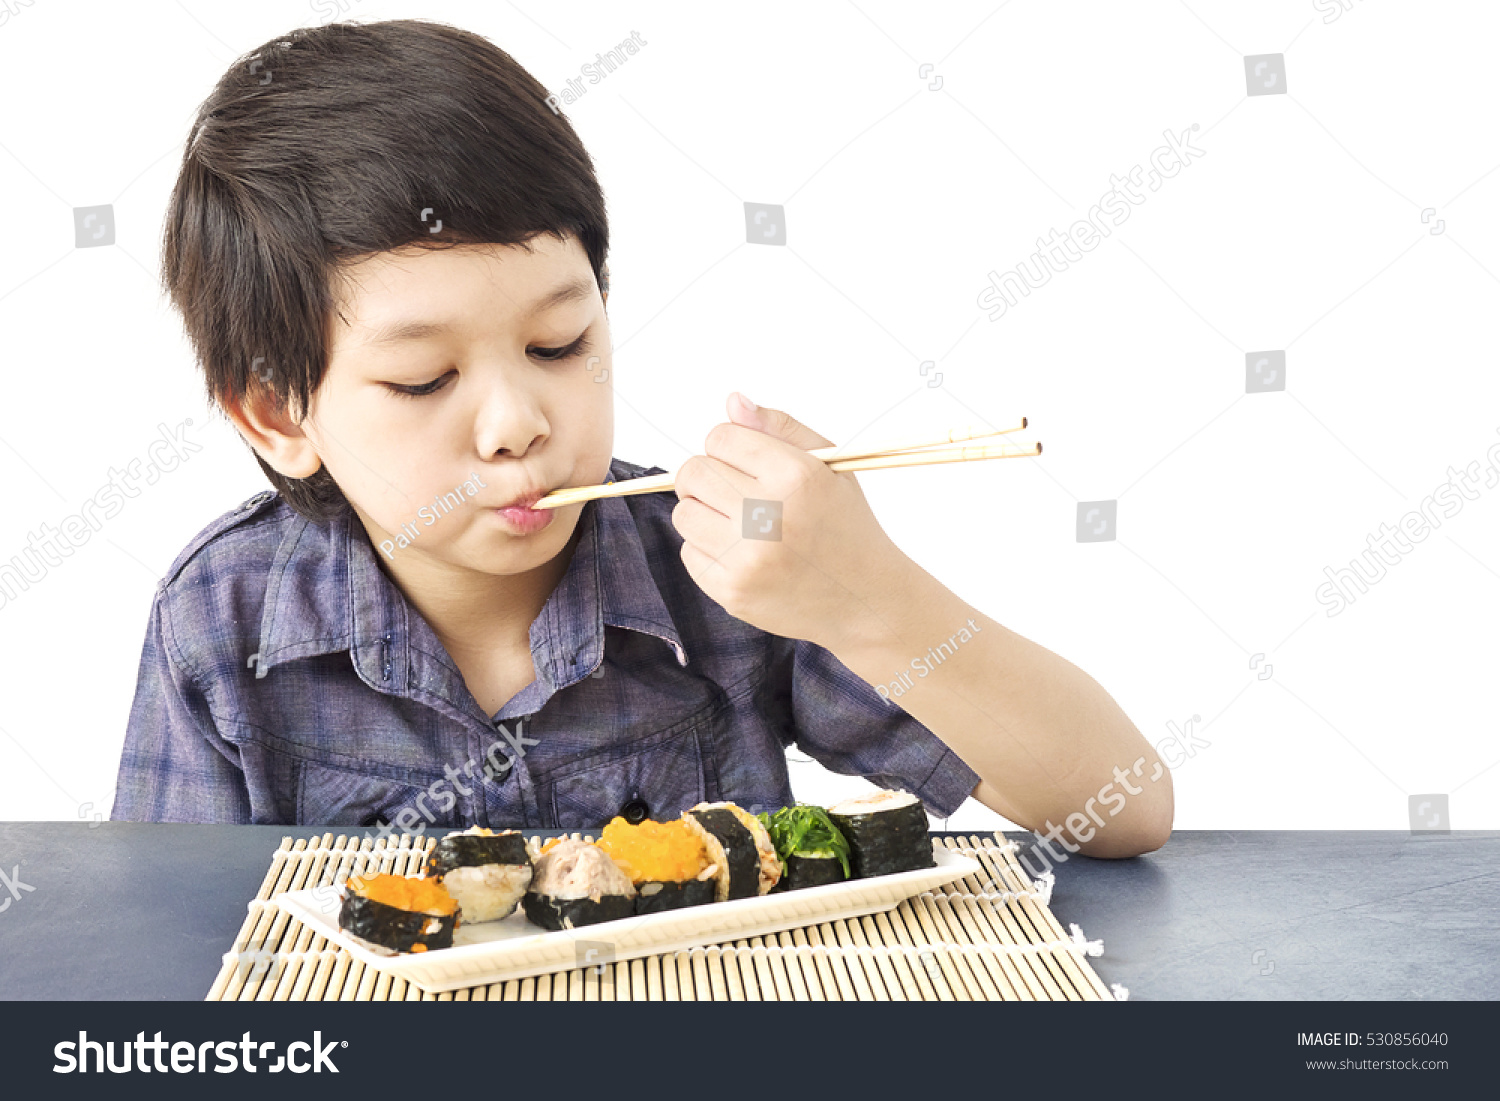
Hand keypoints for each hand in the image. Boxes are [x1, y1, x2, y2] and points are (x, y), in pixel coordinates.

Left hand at [670, 393, 913, 649]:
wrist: (864, 598)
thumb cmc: (844, 525)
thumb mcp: (828, 465)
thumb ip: (780, 427)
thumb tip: (733, 402)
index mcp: (795, 476)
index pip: (720, 437)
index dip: (729, 446)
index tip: (745, 462)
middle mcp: (769, 516)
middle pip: (693, 472)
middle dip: (708, 476)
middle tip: (736, 492)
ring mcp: (749, 558)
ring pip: (684, 513)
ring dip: (703, 513)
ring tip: (738, 523)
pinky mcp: (733, 591)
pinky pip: (689, 553)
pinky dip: (709, 550)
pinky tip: (743, 554)